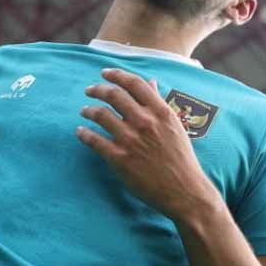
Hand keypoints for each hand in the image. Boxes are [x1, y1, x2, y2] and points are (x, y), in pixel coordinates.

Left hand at [77, 68, 217, 220]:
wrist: (185, 191)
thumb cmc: (181, 159)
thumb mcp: (174, 126)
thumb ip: (159, 104)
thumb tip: (151, 83)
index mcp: (161, 111)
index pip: (134, 83)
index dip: (116, 74)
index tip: (105, 73)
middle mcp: (145, 122)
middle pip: (114, 95)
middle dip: (97, 89)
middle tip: (89, 90)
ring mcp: (131, 140)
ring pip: (101, 115)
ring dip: (88, 110)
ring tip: (84, 111)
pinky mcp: (120, 158)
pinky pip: (94, 140)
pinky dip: (84, 134)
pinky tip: (80, 132)